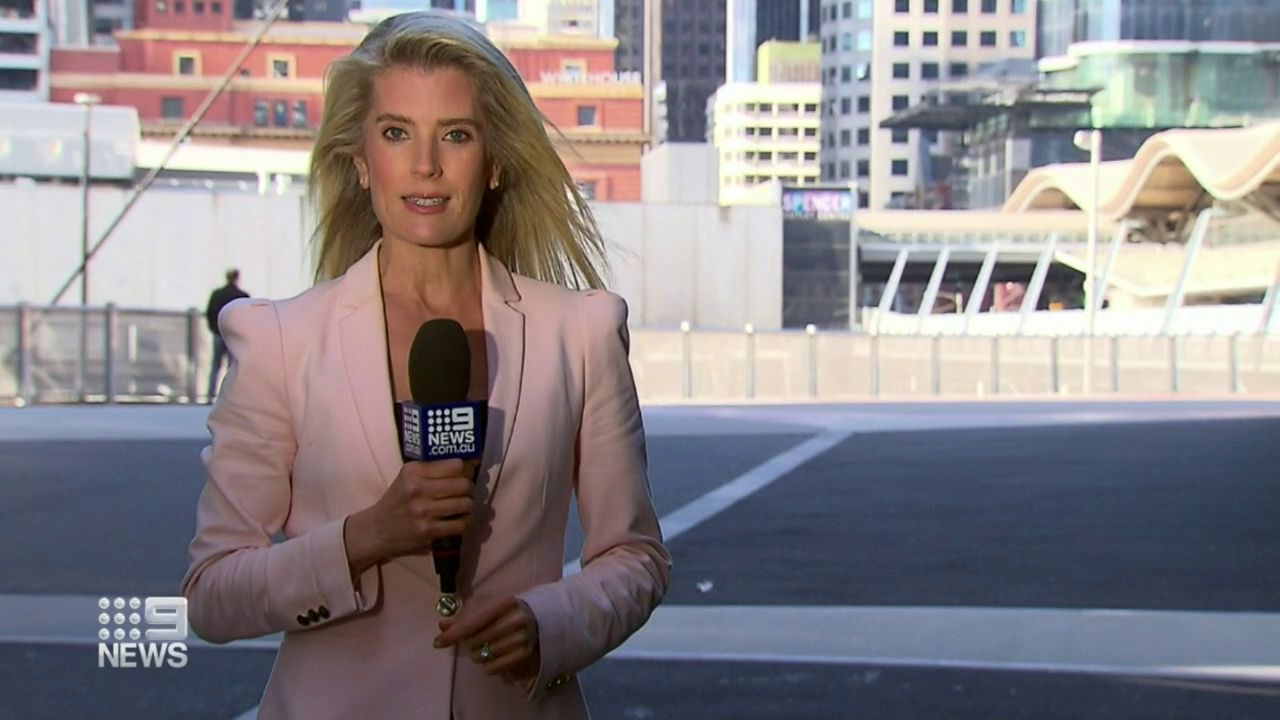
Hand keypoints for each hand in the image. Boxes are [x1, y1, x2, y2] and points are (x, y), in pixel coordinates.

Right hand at [345, 459, 476, 571]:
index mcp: (414, 471)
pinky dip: (463, 522)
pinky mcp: (427, 531)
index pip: (456, 465)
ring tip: (462, 505)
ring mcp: (423, 511)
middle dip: (469, 488)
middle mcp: (418, 489)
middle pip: (463, 484)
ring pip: (465, 504)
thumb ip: (434, 468)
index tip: (468, 473)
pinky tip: (456, 520)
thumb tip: (472, 460)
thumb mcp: (408, 477)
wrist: (376, 529)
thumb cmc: (397, 500)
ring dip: (468, 505)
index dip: (468, 469)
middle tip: (465, 491)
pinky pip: (460, 524)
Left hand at [434, 596, 540, 683]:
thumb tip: (443, 626)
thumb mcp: (486, 605)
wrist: (537, 618)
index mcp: (505, 603)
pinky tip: (492, 655)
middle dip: (467, 642)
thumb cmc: (505, 610)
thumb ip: (464, 615)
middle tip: (472, 638)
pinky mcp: (523, 655)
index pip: (473, 622)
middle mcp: (515, 621)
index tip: (437, 643)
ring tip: (485, 644)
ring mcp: (521, 639)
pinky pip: (492, 668)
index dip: (453, 634)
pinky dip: (486, 665)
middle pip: (474, 641)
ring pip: (481, 656)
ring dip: (476, 653)